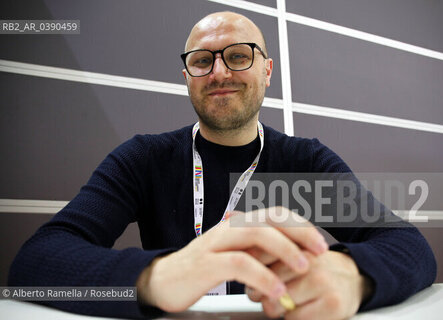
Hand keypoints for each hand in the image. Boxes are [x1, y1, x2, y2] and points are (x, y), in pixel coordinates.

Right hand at [136, 207, 327, 311]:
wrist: (162, 280)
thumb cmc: (202, 269)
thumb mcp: (233, 254)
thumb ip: (256, 250)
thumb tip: (289, 253)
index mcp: (236, 225)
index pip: (273, 214)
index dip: (299, 224)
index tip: (320, 242)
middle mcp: (227, 229)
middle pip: (268, 219)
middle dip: (299, 232)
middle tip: (320, 250)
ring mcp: (216, 244)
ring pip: (255, 234)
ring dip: (284, 250)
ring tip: (303, 267)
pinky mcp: (206, 264)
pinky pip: (239, 264)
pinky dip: (262, 276)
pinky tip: (276, 290)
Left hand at [247, 250, 373, 319]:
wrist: (354, 278)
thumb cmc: (318, 267)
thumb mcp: (294, 251)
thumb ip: (269, 252)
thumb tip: (239, 252)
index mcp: (297, 244)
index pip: (260, 256)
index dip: (250, 269)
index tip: (250, 276)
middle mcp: (310, 261)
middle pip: (266, 281)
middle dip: (259, 292)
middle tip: (261, 295)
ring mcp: (322, 282)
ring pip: (278, 302)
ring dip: (274, 307)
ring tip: (279, 304)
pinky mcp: (332, 304)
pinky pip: (296, 318)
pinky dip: (292, 319)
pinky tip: (298, 311)